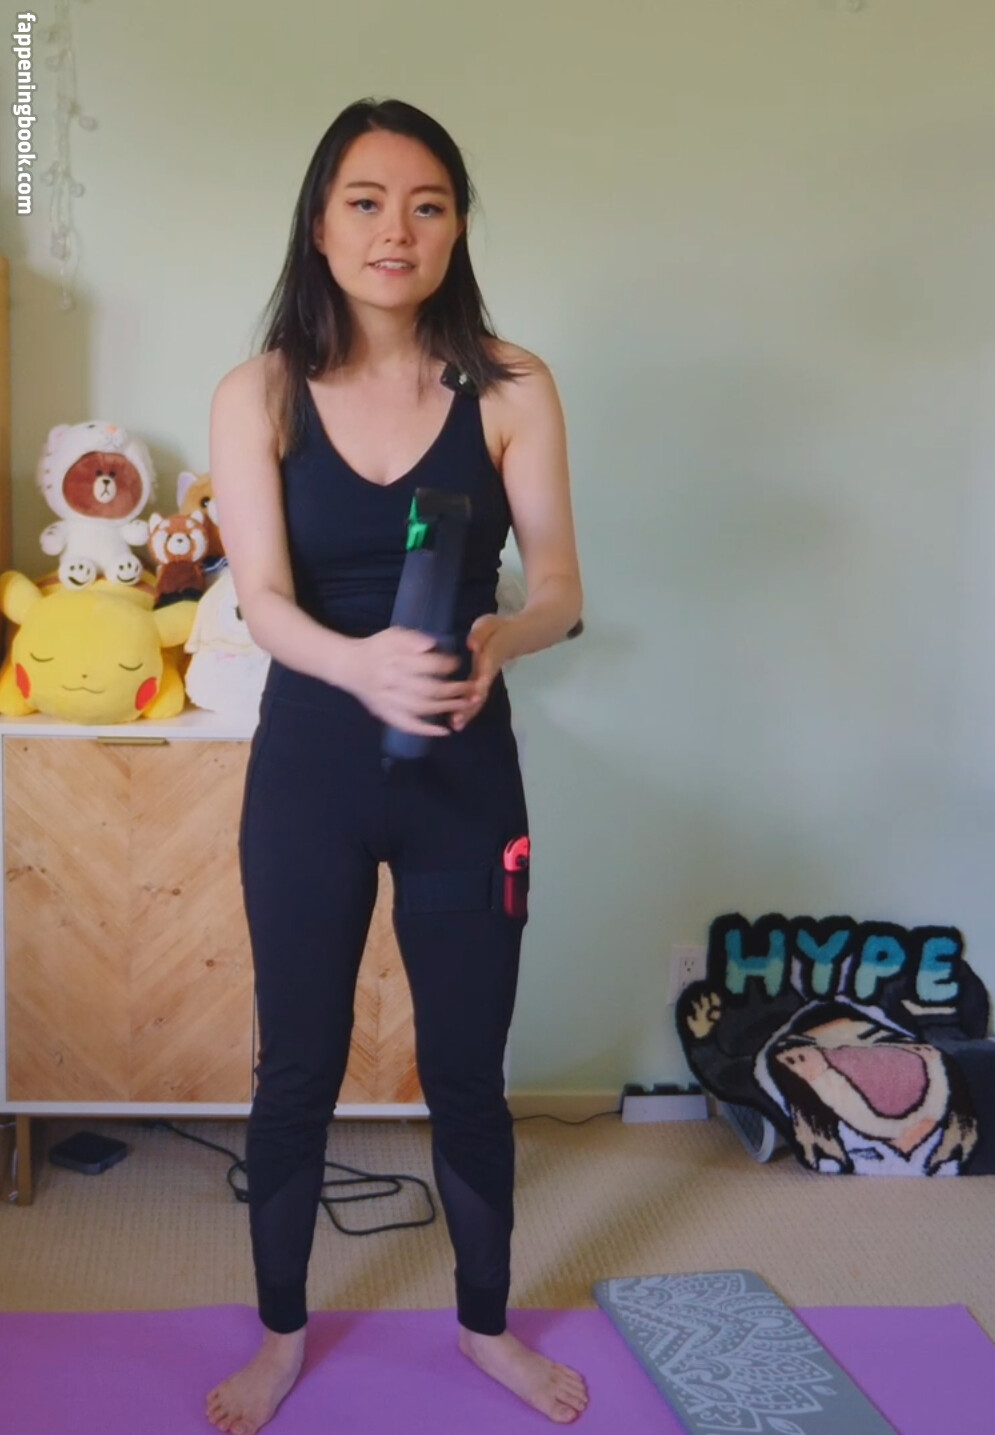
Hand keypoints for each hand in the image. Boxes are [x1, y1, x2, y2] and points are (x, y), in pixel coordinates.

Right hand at [344, 626, 475, 737]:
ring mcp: (388, 701)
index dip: (446, 666)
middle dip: (454, 690)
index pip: (426, 665)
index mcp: (394, 660)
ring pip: (421, 708)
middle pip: (429, 689)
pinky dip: (426, 730)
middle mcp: (391, 682)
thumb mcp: (392, 634)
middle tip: (473, 688)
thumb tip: (431, 645)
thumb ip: (412, 638)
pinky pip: (407, 725)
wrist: (348, 666)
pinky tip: (444, 731)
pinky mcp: (385, 714)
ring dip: (447, 708)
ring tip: (467, 706)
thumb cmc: (375, 648)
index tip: (458, 664)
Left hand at [451, 614, 513, 731]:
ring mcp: (484, 678)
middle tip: (457, 721)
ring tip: (455, 725)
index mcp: (489, 658)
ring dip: (467, 713)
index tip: (475, 696)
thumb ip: (480, 634)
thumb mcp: (489, 625)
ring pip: (477, 699)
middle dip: (470, 707)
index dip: (480, 684)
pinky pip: (473, 697)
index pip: (485, 673)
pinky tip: (455, 722)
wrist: (514, 636)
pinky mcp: (479, 681)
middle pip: (480, 693)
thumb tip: (472, 644)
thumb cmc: (498, 629)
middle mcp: (487, 672)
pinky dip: (466, 710)